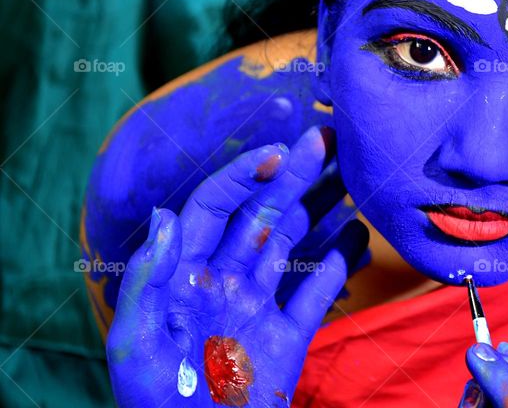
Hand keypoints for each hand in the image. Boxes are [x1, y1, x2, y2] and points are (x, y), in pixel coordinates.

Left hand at [106, 126, 368, 407]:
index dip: (244, 176)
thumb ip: (150, 278)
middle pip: (262, 214)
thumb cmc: (154, 404)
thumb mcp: (136, 343)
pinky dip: (339, 262)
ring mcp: (257, 305)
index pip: (215, 207)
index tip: (278, 153)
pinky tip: (358, 235)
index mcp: (184, 274)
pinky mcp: (287, 336)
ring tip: (350, 174)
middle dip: (293, 174)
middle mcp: (223, 279)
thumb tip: (166, 214)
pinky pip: (316, 291)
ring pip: (291, 242)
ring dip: (319, 206)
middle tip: (327, 139)